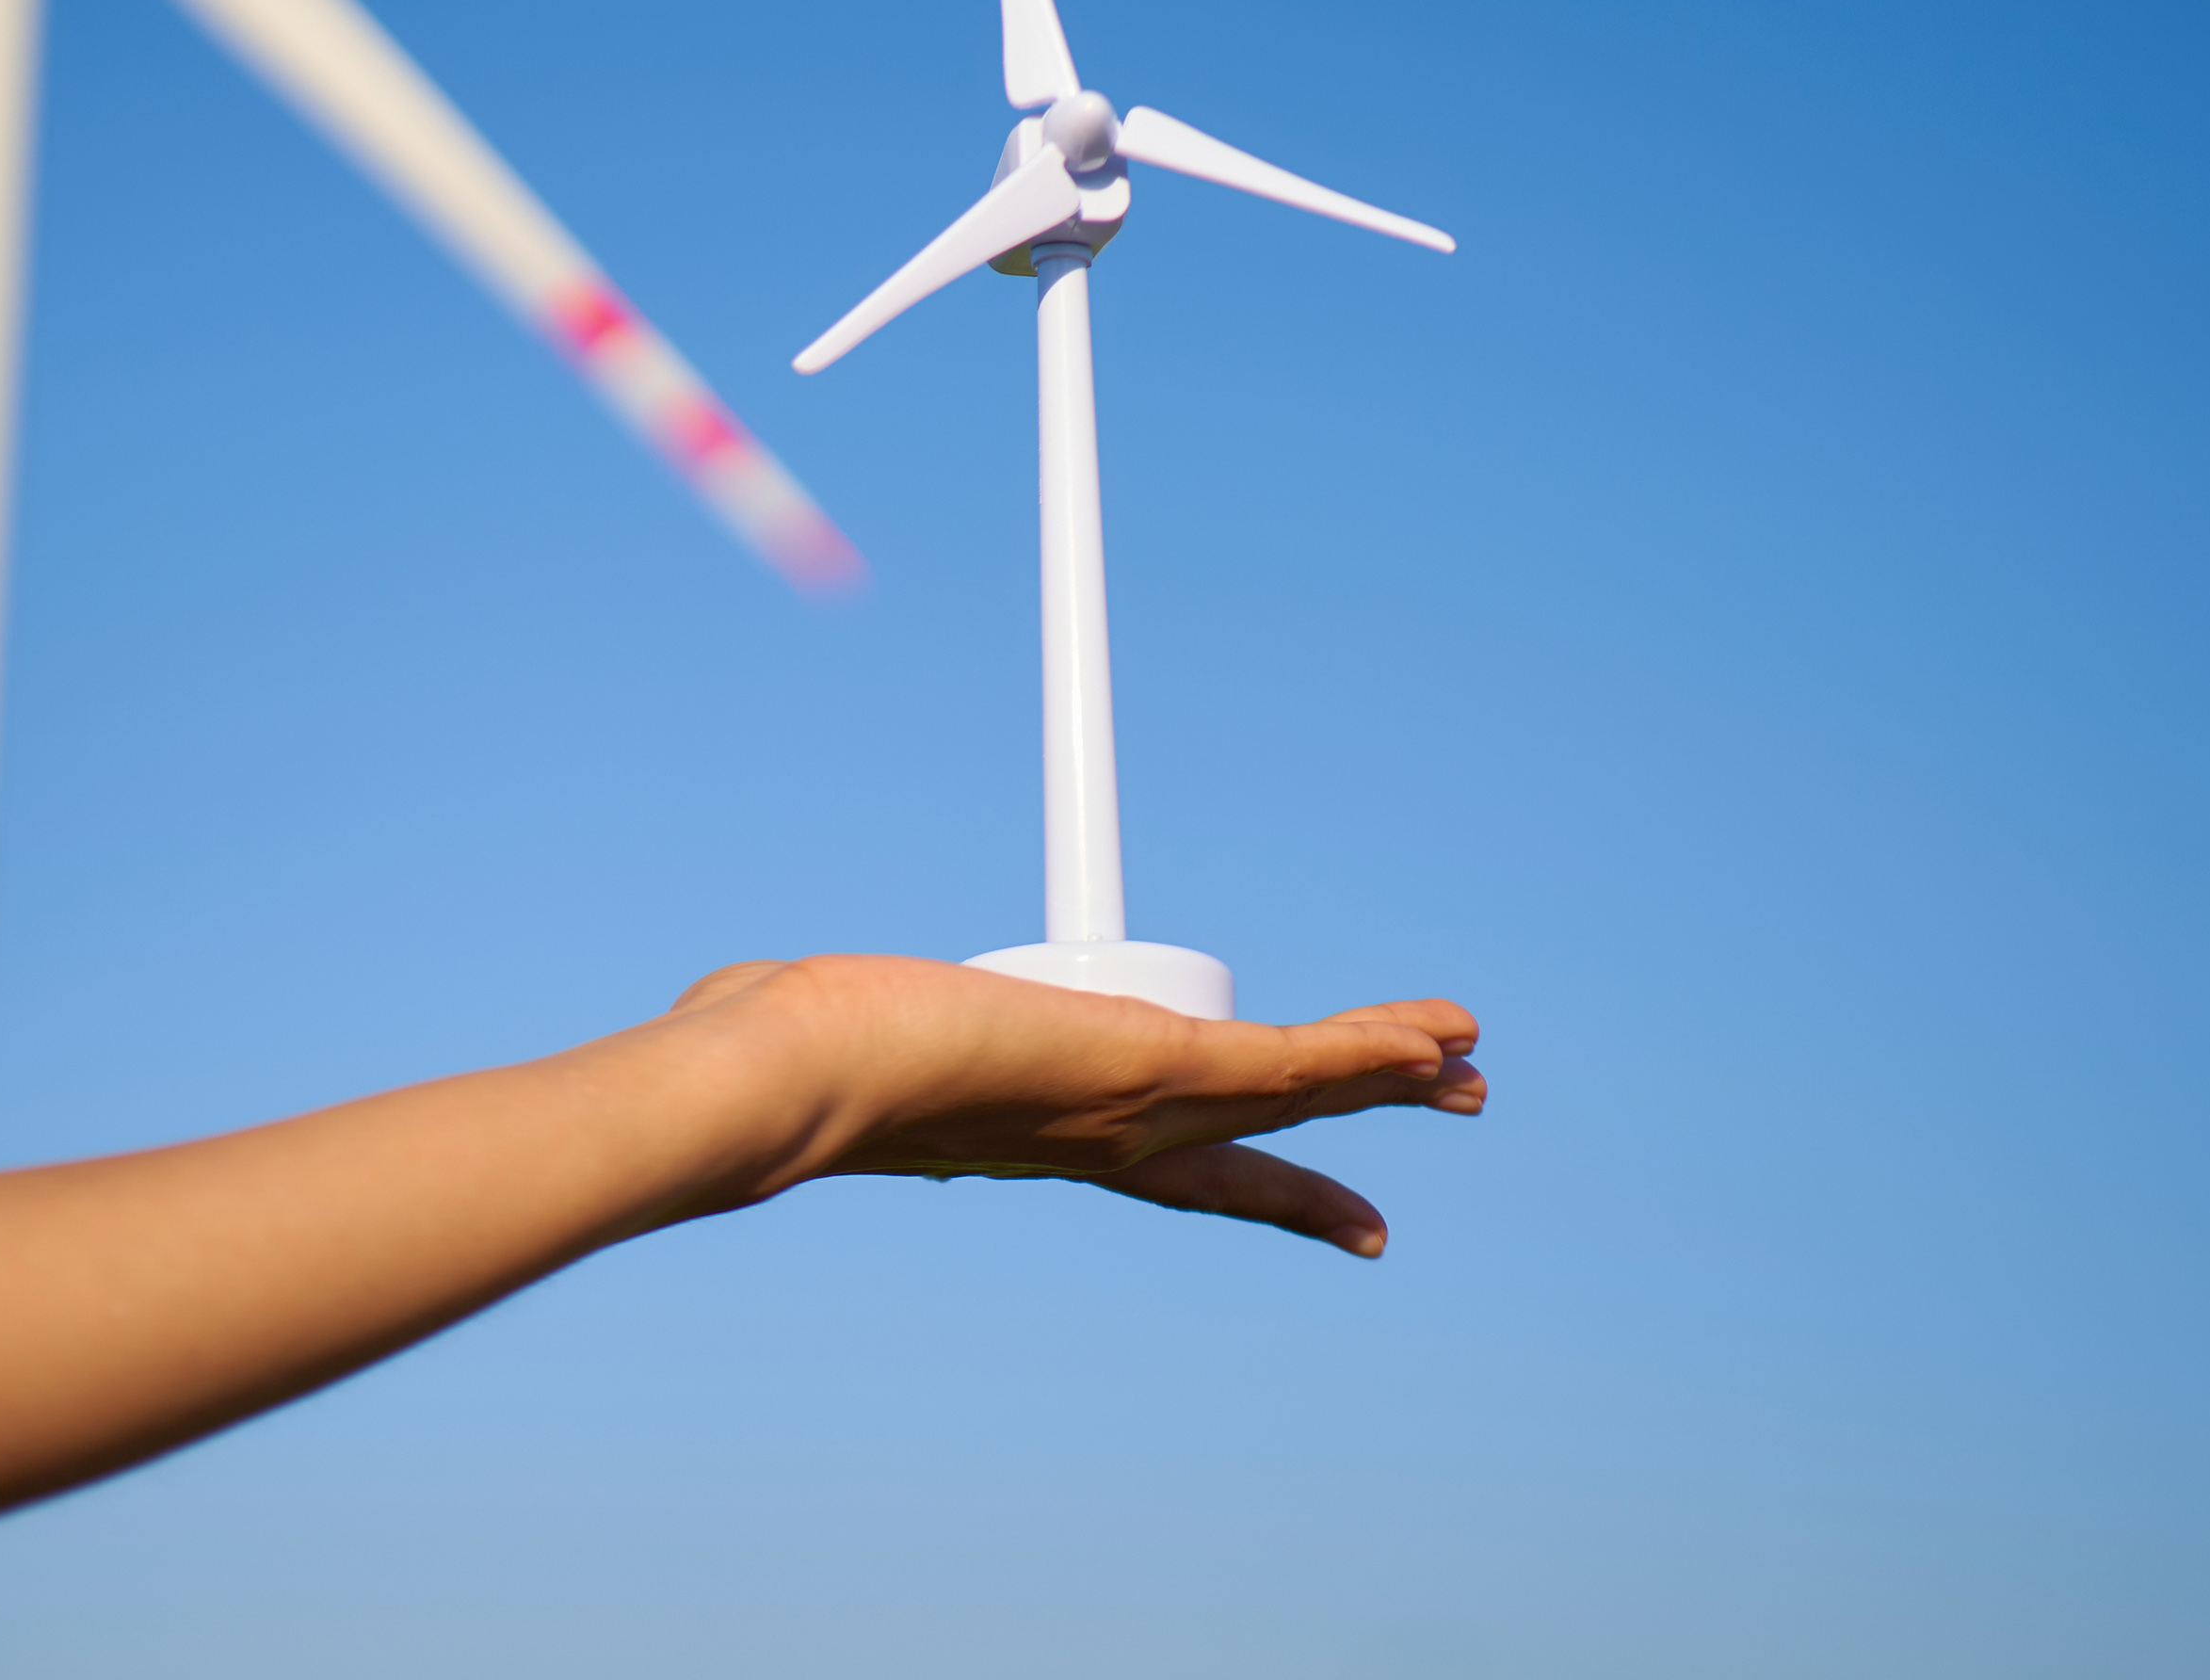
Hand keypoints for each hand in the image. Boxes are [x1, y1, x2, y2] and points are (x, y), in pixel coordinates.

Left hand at [661, 956, 1481, 1257]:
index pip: (1182, 1168)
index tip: (1332, 1213)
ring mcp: (1139, 1109)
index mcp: (1049, 1136)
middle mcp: (1107, 1139)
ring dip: (1386, 1073)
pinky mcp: (1155, 1065)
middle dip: (1357, 1135)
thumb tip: (739, 996)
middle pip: (1264, 1141)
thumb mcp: (829, 1035)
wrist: (794, 1076)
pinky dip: (1371, 1048)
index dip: (1263, 1184)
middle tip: (1445, 1118)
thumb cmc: (783, 1062)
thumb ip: (809, 1022)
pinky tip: (1438, 1036)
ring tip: (1470, 1063)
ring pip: (1295, 1091)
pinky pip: (1291, 1059)